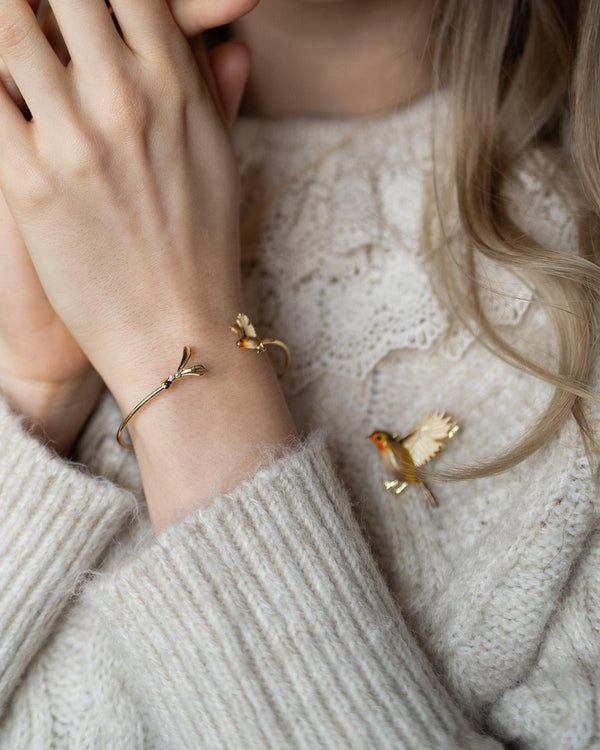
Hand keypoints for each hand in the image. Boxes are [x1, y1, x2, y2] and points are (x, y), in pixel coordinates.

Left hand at [0, 0, 254, 454]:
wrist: (178, 334)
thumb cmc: (202, 251)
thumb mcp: (219, 164)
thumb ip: (215, 91)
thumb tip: (233, 42)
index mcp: (177, 87)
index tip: (75, 6)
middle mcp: (127, 98)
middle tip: (36, 18)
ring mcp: (76, 139)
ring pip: (8, 29)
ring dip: (5, 25)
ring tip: (9, 36)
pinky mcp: (27, 183)